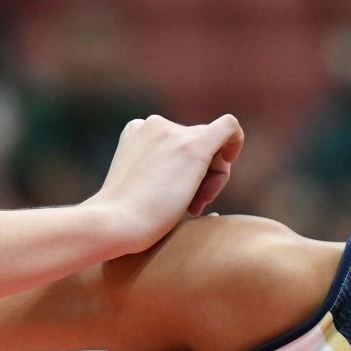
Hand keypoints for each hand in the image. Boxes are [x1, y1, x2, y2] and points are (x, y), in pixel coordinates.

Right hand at [88, 115, 245, 252]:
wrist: (115, 224)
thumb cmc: (123, 220)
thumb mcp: (136, 189)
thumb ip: (157, 176)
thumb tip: (185, 191)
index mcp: (136, 132)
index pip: (176, 143)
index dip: (184, 170)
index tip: (178, 197)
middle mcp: (153, 125)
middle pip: (196, 143)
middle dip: (200, 177)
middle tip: (191, 209)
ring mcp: (172, 134)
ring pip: (212, 145)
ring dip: (212, 177)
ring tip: (193, 208)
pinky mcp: (193, 147)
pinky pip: (229, 127)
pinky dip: (236, 140)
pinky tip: (231, 159)